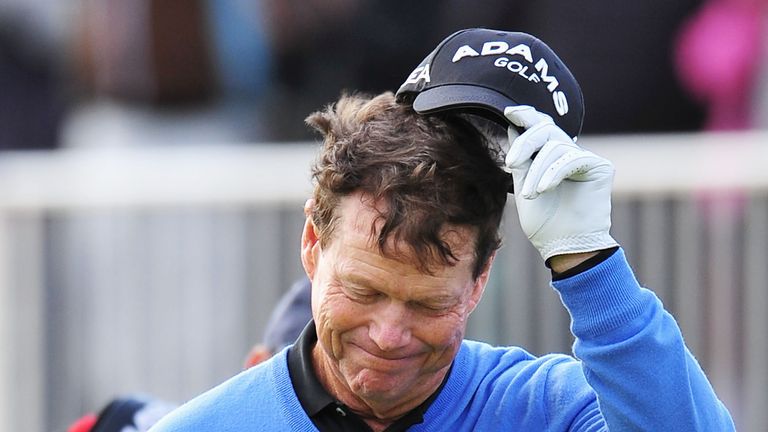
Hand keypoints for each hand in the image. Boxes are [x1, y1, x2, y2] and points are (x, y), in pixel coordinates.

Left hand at [504, 105, 617, 260]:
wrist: (564, 247)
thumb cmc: (544, 224)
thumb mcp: (523, 186)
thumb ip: (521, 159)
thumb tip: (512, 126)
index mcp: (551, 157)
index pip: (541, 127)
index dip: (527, 116)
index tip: (509, 112)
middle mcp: (570, 155)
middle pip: (546, 130)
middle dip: (525, 143)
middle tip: (511, 162)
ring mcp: (586, 160)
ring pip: (556, 146)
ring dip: (538, 170)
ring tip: (530, 194)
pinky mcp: (600, 167)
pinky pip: (572, 158)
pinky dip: (554, 173)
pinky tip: (545, 189)